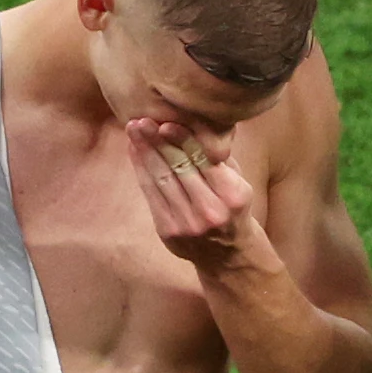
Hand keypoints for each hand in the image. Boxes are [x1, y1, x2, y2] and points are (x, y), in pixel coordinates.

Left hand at [127, 119, 264, 271]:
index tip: (166, 122)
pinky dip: (141, 169)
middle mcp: (211, 211)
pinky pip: (151, 194)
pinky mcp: (168, 231)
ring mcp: (187, 223)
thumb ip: (219, 154)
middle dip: (157, 142)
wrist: (228, 254)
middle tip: (141, 120)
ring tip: (133, 129)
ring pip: (162, 179)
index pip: (205, 160)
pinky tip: (134, 150)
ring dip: (144, 151)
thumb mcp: (238, 180)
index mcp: (233, 195)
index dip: (183, 140)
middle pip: (179, 168)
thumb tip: (198, 117)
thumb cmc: (232, 206)